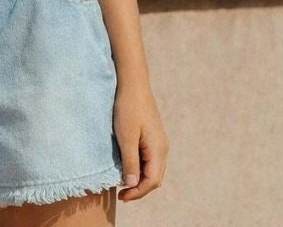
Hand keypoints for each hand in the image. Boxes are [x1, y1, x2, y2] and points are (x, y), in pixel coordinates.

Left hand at [115, 84, 166, 200]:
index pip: (152, 181)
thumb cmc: (128, 109)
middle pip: (155, 178)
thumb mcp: (126, 137)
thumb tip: (132, 185)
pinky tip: (128, 169)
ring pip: (153, 170)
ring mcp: (159, 143)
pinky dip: (140, 170)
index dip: (138, 192)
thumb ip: (130, 162)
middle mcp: (162, 148)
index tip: (121, 197)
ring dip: (140, 180)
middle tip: (121, 195)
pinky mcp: (153, 138)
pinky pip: (150, 161)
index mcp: (158, 149)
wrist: (133, 85)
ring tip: (123, 185)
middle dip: (139, 189)